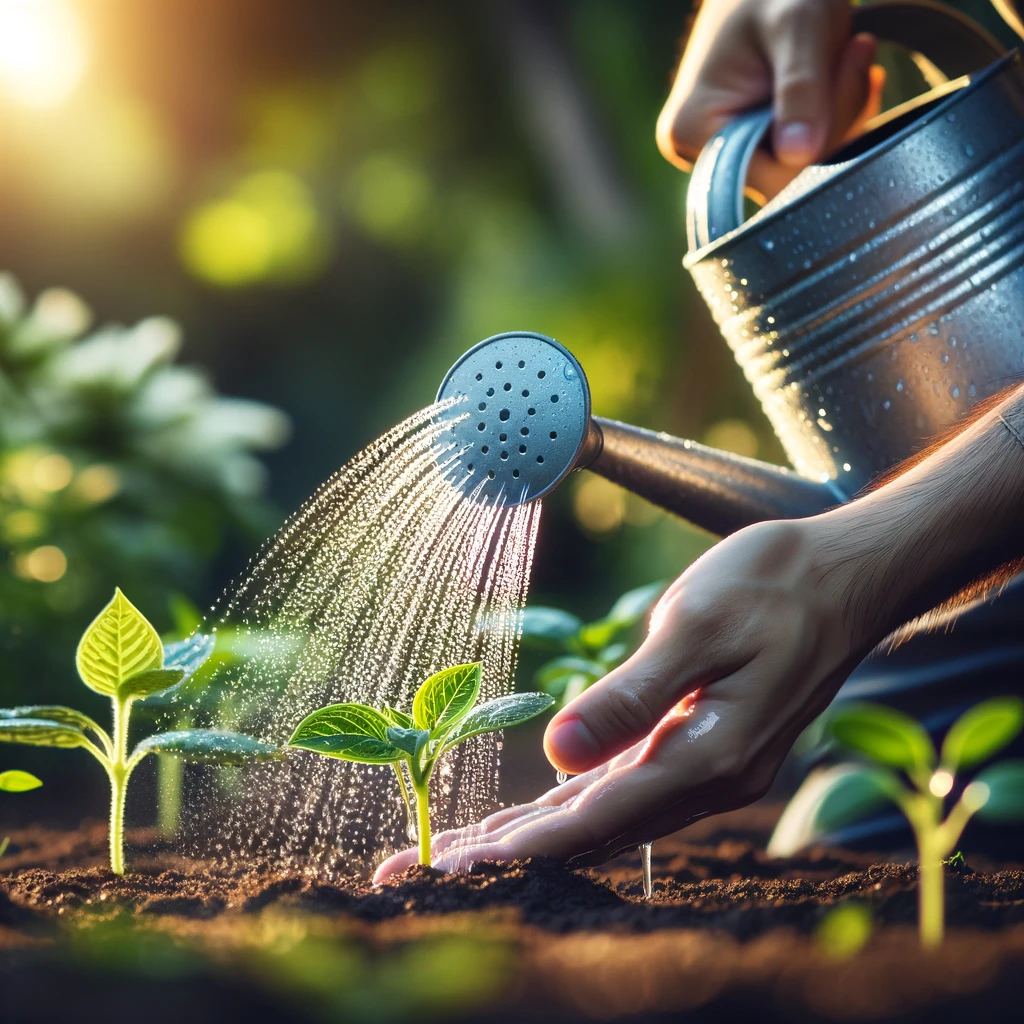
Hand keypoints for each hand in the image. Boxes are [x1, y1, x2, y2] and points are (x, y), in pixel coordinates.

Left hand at [374, 386, 1023, 879]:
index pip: (594, 817)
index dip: (520, 845)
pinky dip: (575, 806)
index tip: (452, 866)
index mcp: (709, 756)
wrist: (846, 575)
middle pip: (593, 831)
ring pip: (606, 815)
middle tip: (427, 867)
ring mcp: (711, 766)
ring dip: (536, 834)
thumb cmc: (775, 586)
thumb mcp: (697, 625)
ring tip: (467, 849)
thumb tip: (555, 754)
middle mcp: (710, 778)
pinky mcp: (705, 745)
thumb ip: (630, 696)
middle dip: (509, 852)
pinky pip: (627, 789)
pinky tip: (539, 813)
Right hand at [656, 0, 884, 198]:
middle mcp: (701, 157)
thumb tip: (800, 154)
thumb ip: (802, 87)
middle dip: (836, 118)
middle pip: (791, 174)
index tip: (848, 59)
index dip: (825, 131)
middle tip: (853, 49)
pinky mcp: (752, 151)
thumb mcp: (798, 23)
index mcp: (693, 131)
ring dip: (843, 114)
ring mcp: (726, 157)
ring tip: (845, 52)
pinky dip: (836, 119)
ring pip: (806, 166)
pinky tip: (836, 76)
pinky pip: (807, 156)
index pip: (773, 173)